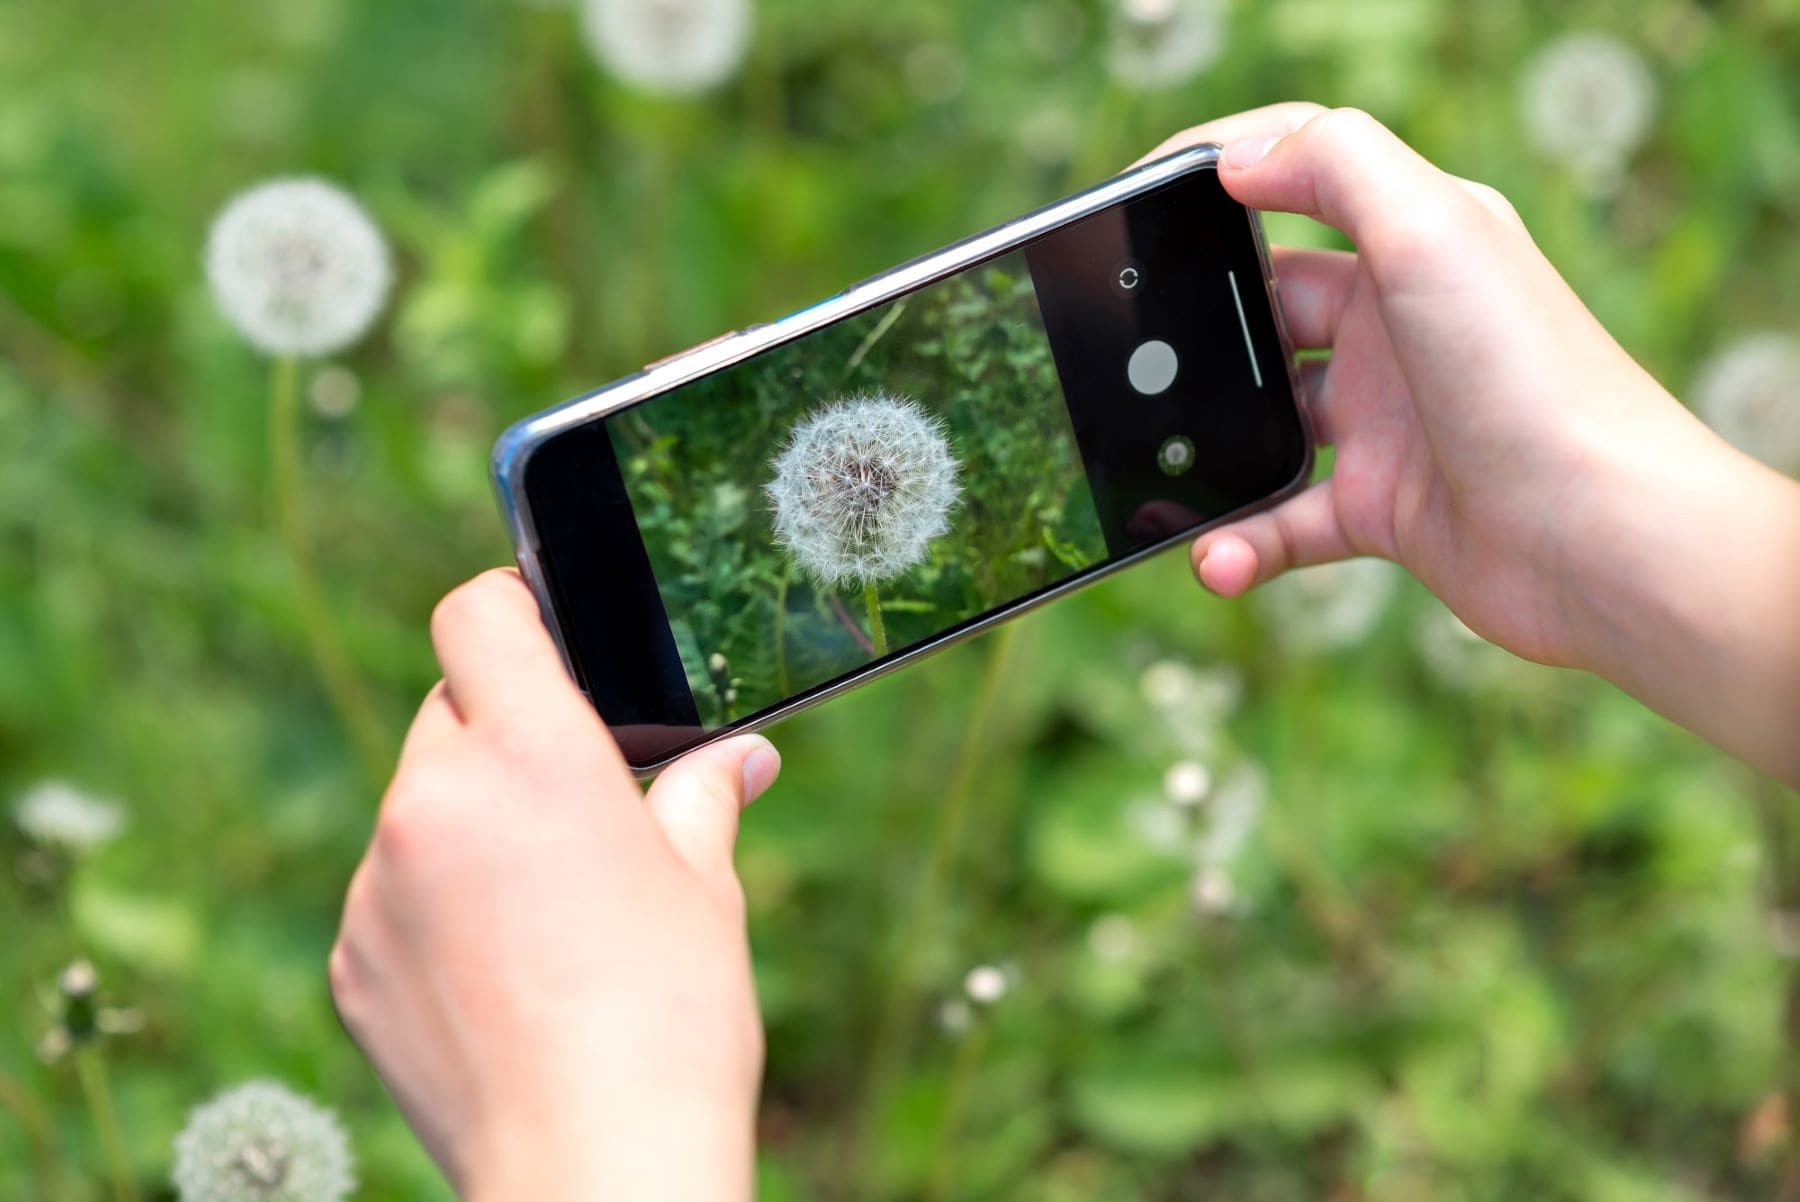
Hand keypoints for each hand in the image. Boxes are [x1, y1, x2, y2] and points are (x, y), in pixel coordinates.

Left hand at [329, 569, 780, 1201]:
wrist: (595, 1164)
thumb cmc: (672, 1017)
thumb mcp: (704, 887)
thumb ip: (703, 796)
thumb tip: (742, 758)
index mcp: (530, 754)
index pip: (476, 615)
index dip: (509, 603)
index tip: (539, 622)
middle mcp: (432, 802)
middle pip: (449, 711)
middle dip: (505, 733)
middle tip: (576, 795)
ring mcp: (377, 886)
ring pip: (419, 810)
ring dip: (470, 826)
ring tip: (548, 910)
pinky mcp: (351, 963)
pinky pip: (390, 896)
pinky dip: (436, 907)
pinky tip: (505, 972)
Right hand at [1144, 105, 1799, 781]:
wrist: (1604, 542)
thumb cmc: (1531, 377)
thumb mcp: (1434, 231)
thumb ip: (1334, 165)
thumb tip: (1235, 157)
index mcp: (1413, 245)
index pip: (1300, 183)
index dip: (1220, 180)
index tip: (1136, 204)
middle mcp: (1396, 328)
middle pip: (1264, 311)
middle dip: (1198, 334)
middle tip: (1135, 361)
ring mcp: (1385, 422)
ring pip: (1263, 422)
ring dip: (1206, 451)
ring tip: (1158, 475)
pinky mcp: (1380, 509)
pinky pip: (1283, 521)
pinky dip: (1241, 542)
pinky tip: (1213, 560)